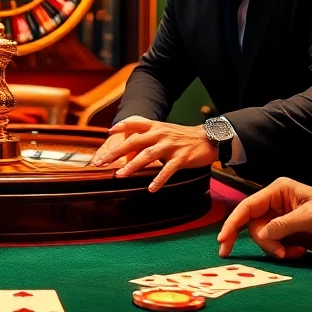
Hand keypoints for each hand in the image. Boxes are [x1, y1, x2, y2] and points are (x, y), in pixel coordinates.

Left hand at [91, 116, 217, 192]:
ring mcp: (170, 146)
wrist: (209, 138)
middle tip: (102, 162)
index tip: (109, 133)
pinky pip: (168, 170)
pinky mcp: (181, 158)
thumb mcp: (164, 131)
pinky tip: (150, 188)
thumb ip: (147, 135)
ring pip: (147, 155)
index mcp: (156, 127)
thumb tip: (127, 145)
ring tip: (120, 175)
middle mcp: (160, 134)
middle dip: (116, 152)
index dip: (122, 126)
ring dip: (132, 166)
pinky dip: (158, 180)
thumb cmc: (183, 137)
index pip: (135, 122)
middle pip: (134, 142)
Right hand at [215, 178, 311, 258]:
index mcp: (278, 191)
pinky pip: (275, 246)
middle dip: (265, 243)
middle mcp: (276, 204)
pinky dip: (284, 253)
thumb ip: (283, 225)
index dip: (232, 224)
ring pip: (263, 239)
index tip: (222, 243)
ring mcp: (282, 219)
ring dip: (276, 250)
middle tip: (282, 253)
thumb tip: (261, 234)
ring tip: (296, 252)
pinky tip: (301, 252)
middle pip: (253, 227)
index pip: (247, 207)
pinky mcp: (289, 234)